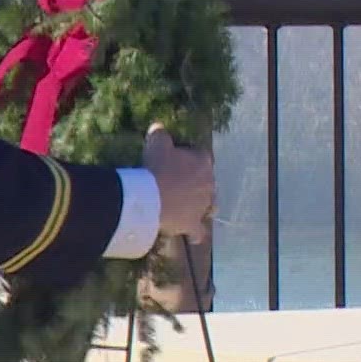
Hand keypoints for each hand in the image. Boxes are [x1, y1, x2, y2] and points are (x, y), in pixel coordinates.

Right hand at [145, 123, 213, 242]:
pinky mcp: (193, 224)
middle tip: (177, 183)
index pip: (201, 156)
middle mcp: (209, 183)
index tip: (176, 159)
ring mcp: (203, 206)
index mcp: (203, 162)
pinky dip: (195, 233)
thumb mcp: (157, 142)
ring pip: (209, 206)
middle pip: (207, 181)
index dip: (189, 157)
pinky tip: (191, 234)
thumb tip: (159, 127)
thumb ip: (160, 133)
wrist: (151, 196)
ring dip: (201, 205)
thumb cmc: (156, 167)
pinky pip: (198, 232)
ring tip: (187, 206)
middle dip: (196, 182)